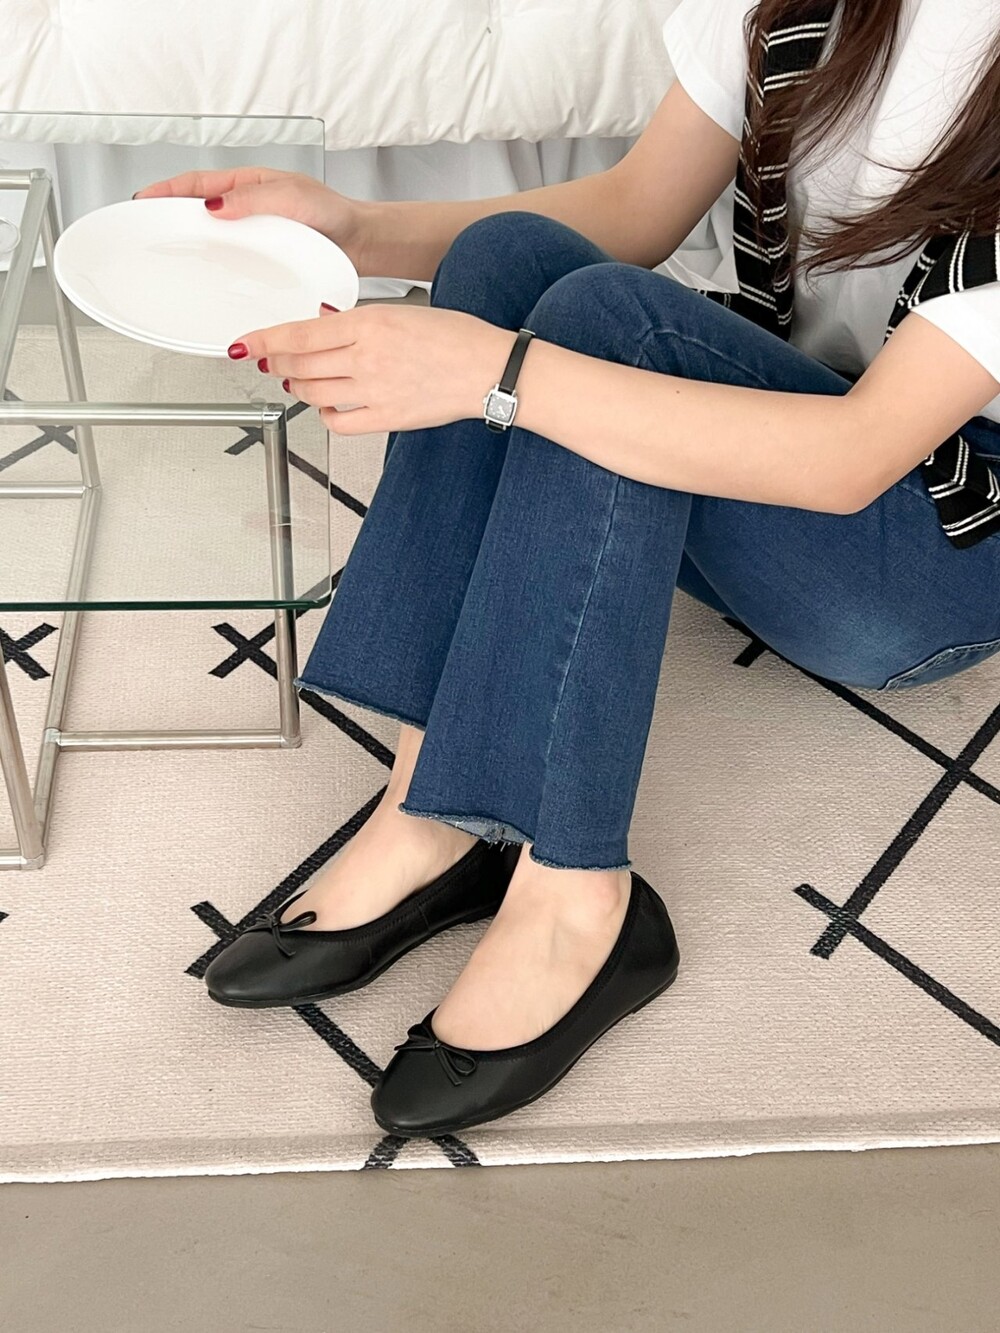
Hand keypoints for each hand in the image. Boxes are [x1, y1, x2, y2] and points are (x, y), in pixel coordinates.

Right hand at [131, 166, 373, 275]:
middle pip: (196, 214)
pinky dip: (215, 273)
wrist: (362, 244)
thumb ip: (252, 199)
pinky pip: (232, 265)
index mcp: (247, 186)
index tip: (142, 202)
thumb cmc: (334, 214)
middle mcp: (247, 211)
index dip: (166, 193)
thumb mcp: (292, 196)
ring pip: (212, 242)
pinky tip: (207, 285)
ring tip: (165, 261)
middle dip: (168, 222)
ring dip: (190, 250)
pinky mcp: (263, 262)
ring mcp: (253, 237)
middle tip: (143, 233)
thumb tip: (213, 205)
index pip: (196, 185)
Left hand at [230, 303, 517, 434]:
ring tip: (301, 379)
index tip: (246, 343)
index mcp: (370, 322)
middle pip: (300, 364)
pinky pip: (339, 421)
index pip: (300, 334)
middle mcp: (367, 358)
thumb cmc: (457, 337)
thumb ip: (359, 320)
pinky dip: (326, 413)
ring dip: (299, 385)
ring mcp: (375, 391)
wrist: (490, 370)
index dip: (265, 340)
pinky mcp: (387, 418)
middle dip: (278, 363)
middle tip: (272, 360)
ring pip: (314, 392)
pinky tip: (330, 404)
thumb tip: (323, 324)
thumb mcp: (403, 311)